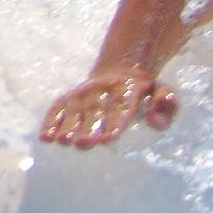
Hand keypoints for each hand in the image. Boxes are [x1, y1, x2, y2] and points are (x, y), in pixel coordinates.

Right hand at [40, 68, 177, 148]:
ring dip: (68, 125)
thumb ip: (167, 105)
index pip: (122, 106)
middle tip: (83, 143)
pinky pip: (59, 106)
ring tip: (63, 141)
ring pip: (75, 108)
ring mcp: (85, 91)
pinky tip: (45, 136)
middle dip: (89, 126)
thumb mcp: (163, 92)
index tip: (110, 136)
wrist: (122, 69)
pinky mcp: (70, 96)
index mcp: (129, 88)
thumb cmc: (144, 92)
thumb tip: (155, 120)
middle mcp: (104, 88)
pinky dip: (51, 120)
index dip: (115, 121)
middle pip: (95, 109)